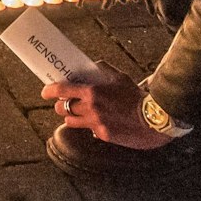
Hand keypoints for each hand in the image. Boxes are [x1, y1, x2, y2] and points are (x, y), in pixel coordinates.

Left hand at [43, 67, 173, 149]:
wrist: (155, 119)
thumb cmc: (138, 96)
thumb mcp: (121, 78)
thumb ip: (103, 71)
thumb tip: (92, 65)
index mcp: (92, 92)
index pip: (62, 90)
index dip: (49, 90)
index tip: (44, 91)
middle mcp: (91, 109)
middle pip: (62, 108)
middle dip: (60, 105)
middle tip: (63, 102)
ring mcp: (96, 124)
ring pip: (72, 122)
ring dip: (71, 116)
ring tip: (76, 113)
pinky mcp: (104, 135)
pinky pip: (89, 130)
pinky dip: (90, 125)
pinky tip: (98, 121)